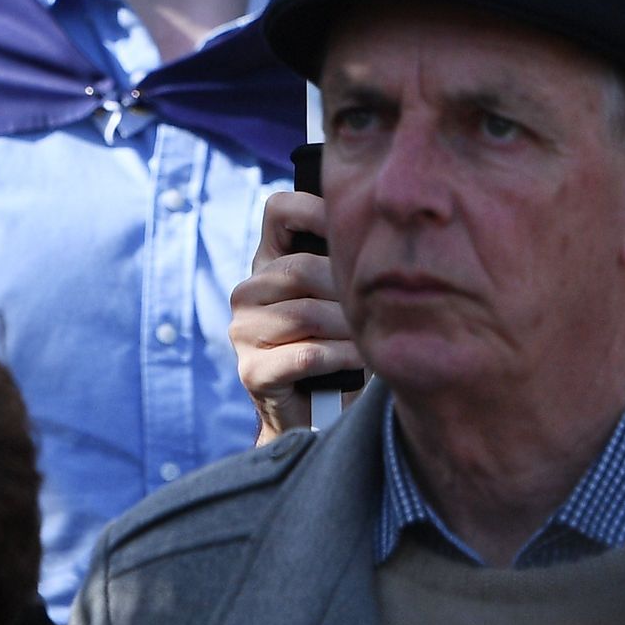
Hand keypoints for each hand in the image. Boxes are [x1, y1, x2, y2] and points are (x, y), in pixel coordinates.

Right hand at [229, 189, 362, 443]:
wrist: (317, 416)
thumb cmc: (336, 345)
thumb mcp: (337, 296)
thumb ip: (341, 262)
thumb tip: (381, 227)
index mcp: (267, 262)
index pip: (279, 209)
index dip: (316, 208)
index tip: (355, 226)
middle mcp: (247, 291)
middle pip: (301, 268)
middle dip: (346, 290)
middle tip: (377, 308)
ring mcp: (243, 331)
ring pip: (306, 313)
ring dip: (349, 328)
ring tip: (372, 337)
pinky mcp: (252, 371)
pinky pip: (307, 354)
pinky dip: (342, 357)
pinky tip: (360, 361)